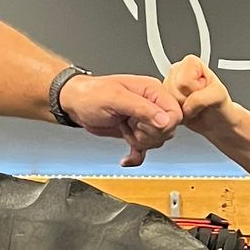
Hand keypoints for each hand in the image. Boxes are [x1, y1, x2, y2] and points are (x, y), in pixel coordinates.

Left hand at [58, 73, 182, 167]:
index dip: (164, 125)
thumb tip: (165, 120)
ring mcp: (144, 119)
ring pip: (157, 141)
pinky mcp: (135, 132)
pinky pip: (145, 149)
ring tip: (124, 129)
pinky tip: (127, 158)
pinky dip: (136, 156)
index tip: (144, 125)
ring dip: (140, 143)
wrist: (75, 104)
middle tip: (130, 125)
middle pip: (167, 130)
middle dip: (148, 135)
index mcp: (152, 91)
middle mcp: (151, 105)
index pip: (175, 113)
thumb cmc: (90, 94)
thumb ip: (142, 108)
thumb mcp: (115, 98)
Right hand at [166, 56, 231, 126]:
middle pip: (171, 90)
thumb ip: (202, 97)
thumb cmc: (219, 104)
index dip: (193, 90)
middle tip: (197, 100)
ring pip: (165, 100)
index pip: (182, 80)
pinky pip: (162, 109)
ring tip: (191, 106)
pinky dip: (174, 114)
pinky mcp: (165, 99)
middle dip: (185, 100)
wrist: (216, 120)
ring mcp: (169, 85)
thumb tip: (186, 105)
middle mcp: (177, 71)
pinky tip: (184, 111)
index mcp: (191, 63)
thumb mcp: (218, 96)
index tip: (201, 91)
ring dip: (180, 108)